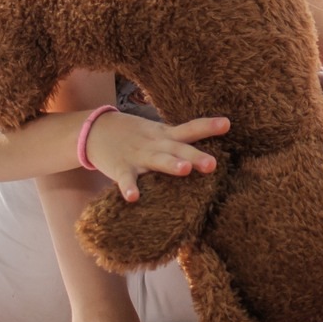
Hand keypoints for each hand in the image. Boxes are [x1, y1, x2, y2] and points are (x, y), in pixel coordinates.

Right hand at [84, 110, 227, 202]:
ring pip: (157, 161)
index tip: (227, 123)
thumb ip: (181, 141)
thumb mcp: (159, 133)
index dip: (208, 126)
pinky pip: (126, 180)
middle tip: (213, 164)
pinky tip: (133, 198)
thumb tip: (211, 152)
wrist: (95, 130)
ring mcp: (139, 156)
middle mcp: (156, 144)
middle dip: (196, 156)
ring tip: (185, 170)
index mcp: (166, 135)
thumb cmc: (136, 135)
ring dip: (170, 165)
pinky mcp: (121, 168)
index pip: (191, 129)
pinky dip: (128, 188)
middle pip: (179, 149)